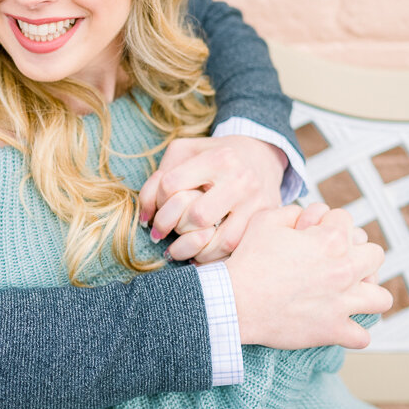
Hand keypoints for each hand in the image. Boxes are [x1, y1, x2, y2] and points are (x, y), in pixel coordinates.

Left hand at [139, 136, 286, 263]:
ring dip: (192, 250)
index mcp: (217, 158)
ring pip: (219, 240)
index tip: (156, 207)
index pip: (172, 185)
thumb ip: (159, 178)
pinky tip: (199, 254)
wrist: (262, 155)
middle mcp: (239, 180)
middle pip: (196, 216)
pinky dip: (212, 256)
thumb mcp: (185, 152)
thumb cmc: (214, 155)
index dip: (157, 200)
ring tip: (179, 249)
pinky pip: (234, 248)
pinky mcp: (263, 220)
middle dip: (176, 227)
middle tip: (168, 230)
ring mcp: (255, 203)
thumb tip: (145, 216)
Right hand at [226, 204, 391, 349]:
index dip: (327, 223)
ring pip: (381, 298)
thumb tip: (306, 216)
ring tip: (348, 294)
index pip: (347, 220)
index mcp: (331, 240)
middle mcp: (344, 270)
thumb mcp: (265, 220)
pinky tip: (336, 324)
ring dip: (367, 294)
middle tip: (335, 261)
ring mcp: (342, 303)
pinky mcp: (333, 330)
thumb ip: (293, 211)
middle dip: (357, 253)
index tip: (311, 234)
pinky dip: (352, 332)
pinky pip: (362, 337)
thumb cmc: (248, 261)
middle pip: (375, 255)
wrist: (234, 301)